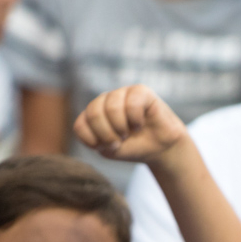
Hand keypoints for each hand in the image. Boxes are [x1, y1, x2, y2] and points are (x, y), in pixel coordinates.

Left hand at [73, 84, 188, 163]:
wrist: (160, 149)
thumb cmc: (134, 147)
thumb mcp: (109, 150)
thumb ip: (95, 139)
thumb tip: (100, 121)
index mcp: (93, 114)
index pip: (80, 125)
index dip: (94, 141)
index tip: (109, 147)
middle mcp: (105, 100)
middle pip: (94, 113)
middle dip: (108, 134)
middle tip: (121, 141)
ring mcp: (122, 93)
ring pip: (111, 107)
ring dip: (122, 127)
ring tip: (131, 132)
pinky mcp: (140, 91)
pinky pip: (131, 103)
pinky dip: (135, 119)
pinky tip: (140, 123)